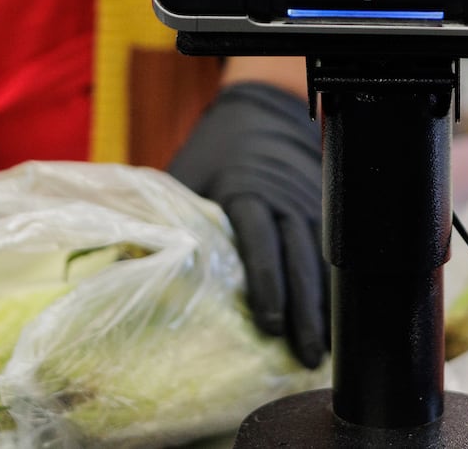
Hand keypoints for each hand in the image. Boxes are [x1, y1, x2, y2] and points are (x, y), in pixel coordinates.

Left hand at [167, 82, 326, 367]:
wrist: (263, 112)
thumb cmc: (214, 152)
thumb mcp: (188, 174)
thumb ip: (173, 217)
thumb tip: (135, 269)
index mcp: (246, 190)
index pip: (260, 238)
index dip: (265, 281)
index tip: (269, 324)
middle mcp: (284, 199)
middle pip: (299, 257)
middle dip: (303, 309)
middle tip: (305, 355)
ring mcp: (308, 206)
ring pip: (322, 260)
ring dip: (322, 306)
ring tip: (322, 353)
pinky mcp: (322, 213)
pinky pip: (332, 255)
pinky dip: (332, 290)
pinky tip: (333, 324)